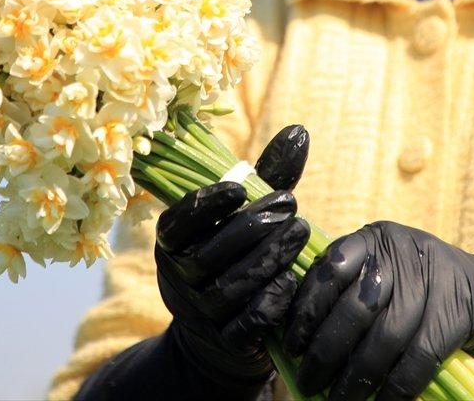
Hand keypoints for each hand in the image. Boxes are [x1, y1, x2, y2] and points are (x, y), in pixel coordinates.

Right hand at [154, 124, 311, 389]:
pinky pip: (250, 321)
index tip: (239, 187)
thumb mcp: (245, 214)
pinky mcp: (225, 342)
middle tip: (291, 204)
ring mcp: (199, 314)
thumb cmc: (237, 255)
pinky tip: (295, 278)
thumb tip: (299, 131)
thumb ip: (267, 176)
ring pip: (232, 286)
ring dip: (270, 257)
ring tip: (302, 231)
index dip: (205, 205)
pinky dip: (274, 298)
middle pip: (211, 252)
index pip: (178, 222)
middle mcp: (177, 279)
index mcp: (171, 243)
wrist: (222, 335)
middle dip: (254, 225)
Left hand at [283, 221, 473, 400]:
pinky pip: (418, 358)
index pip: (329, 269)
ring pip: (385, 336)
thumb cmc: (426, 299)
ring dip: (357, 378)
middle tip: (308, 381)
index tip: (292, 346)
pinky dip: (396, 388)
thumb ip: (347, 295)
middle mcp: (403, 250)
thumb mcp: (387, 280)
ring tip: (338, 400)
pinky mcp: (459, 309)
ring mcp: (434, 277)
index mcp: (376, 239)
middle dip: (326, 351)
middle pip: (354, 306)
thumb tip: (295, 337)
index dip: (306, 311)